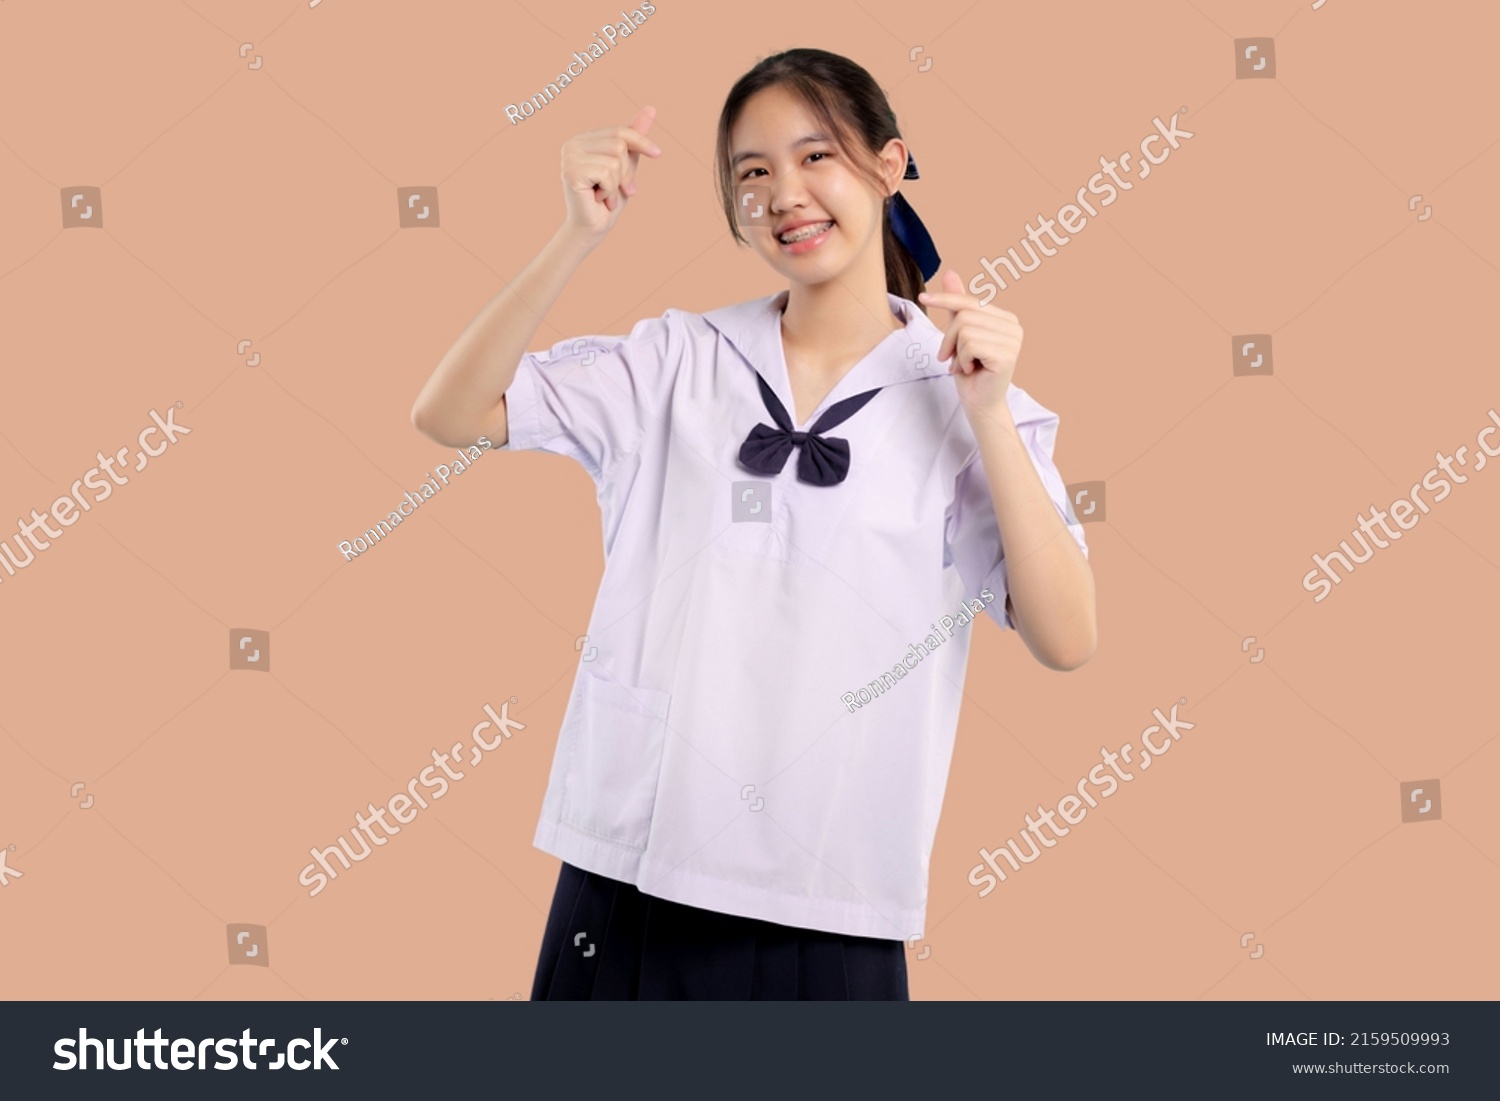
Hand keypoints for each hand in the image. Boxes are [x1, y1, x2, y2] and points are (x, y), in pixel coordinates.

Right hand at [560, 106, 661, 241]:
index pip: (620, 131)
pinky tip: (597, 199)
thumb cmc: (608, 200)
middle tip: (618, 189)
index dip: (641, 143)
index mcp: (583, 139)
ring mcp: (569, 156)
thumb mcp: (626, 165)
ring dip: (617, 184)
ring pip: (615, 159)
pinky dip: (609, 191)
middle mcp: (572, 143)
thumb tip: (650, 108)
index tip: (658, 154)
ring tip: (604, 195)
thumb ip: (633, 139)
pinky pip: (607, 173)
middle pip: (619, 144)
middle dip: (626, 172)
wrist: (592, 229)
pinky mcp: (571, 171)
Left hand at [917, 269, 1021, 417]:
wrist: (979, 404)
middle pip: (964, 315)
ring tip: (963, 365)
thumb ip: (957, 306)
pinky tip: (971, 370)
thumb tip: (950, 272)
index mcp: (1005, 318)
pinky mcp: (1007, 354)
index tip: (923, 297)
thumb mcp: (959, 335)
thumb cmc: (970, 371)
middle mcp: (1013, 326)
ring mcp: (1013, 340)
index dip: (945, 298)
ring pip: (964, 330)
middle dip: (949, 338)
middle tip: (950, 358)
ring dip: (955, 351)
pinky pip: (969, 345)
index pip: (971, 301)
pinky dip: (962, 360)